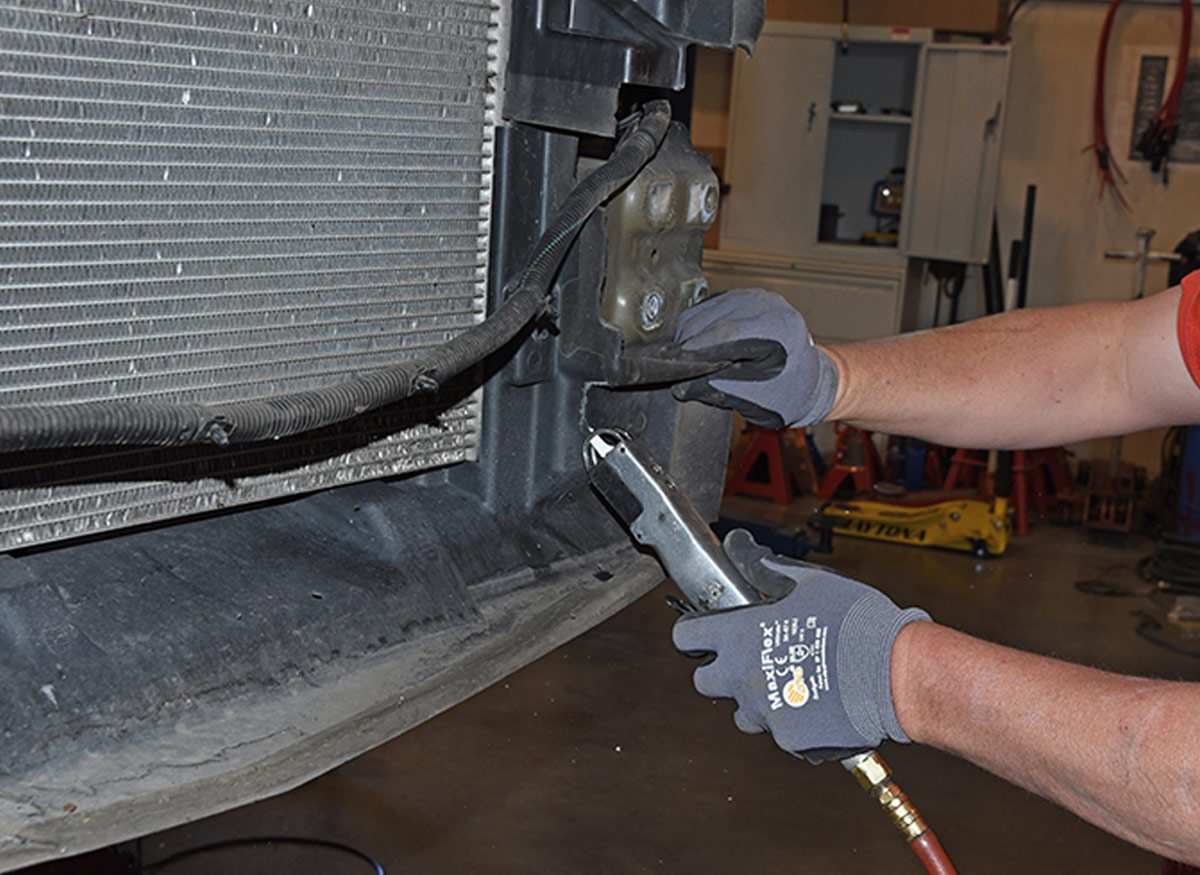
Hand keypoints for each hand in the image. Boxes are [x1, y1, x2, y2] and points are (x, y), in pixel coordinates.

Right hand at [670, 288, 838, 429]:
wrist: (807, 381)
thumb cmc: (788, 392)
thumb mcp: (755, 397)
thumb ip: (718, 387)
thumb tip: (683, 384)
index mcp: (780, 326)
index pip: (726, 332)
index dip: (696, 350)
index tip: (677, 365)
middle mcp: (770, 304)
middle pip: (713, 318)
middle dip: (691, 343)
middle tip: (678, 366)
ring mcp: (758, 296)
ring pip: (707, 310)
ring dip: (691, 334)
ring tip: (689, 358)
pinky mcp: (746, 296)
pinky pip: (711, 306)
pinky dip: (699, 324)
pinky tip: (698, 343)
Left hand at [672, 530, 929, 761]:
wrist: (894, 672)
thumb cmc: (854, 622)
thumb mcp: (809, 583)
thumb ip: (766, 570)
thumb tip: (741, 548)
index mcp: (740, 636)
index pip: (686, 637)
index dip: (694, 634)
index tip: (704, 634)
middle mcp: (743, 676)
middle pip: (704, 682)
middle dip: (719, 673)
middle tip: (749, 662)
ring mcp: (764, 712)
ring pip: (742, 714)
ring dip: (756, 702)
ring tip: (790, 684)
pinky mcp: (789, 739)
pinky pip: (780, 733)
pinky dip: (793, 722)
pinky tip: (817, 705)